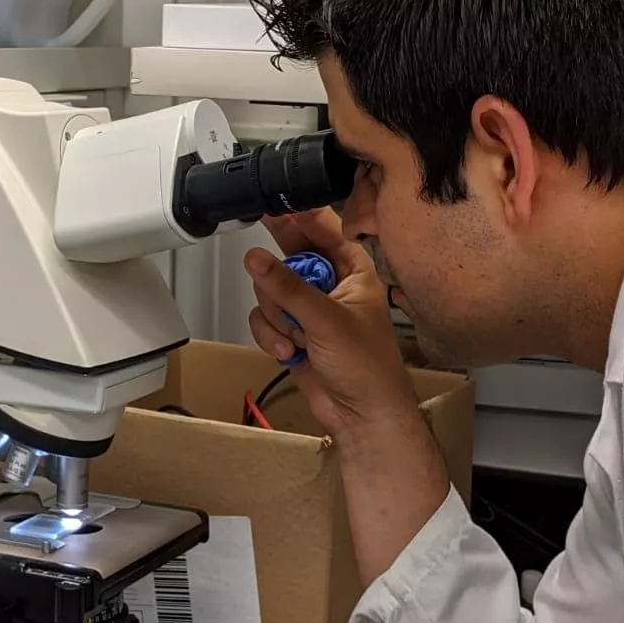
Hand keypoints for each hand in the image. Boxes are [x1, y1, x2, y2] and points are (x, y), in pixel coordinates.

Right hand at [245, 209, 417, 440]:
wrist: (362, 416)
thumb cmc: (367, 368)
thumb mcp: (327, 320)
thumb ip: (288, 287)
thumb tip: (256, 258)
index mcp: (354, 269)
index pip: (322, 228)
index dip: (297, 214)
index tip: (271, 205)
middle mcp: (331, 284)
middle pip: (289, 255)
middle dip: (277, 273)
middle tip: (259, 262)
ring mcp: (310, 309)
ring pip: (271, 290)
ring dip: (276, 315)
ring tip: (296, 338)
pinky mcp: (293, 332)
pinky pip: (265, 319)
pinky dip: (271, 336)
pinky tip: (288, 352)